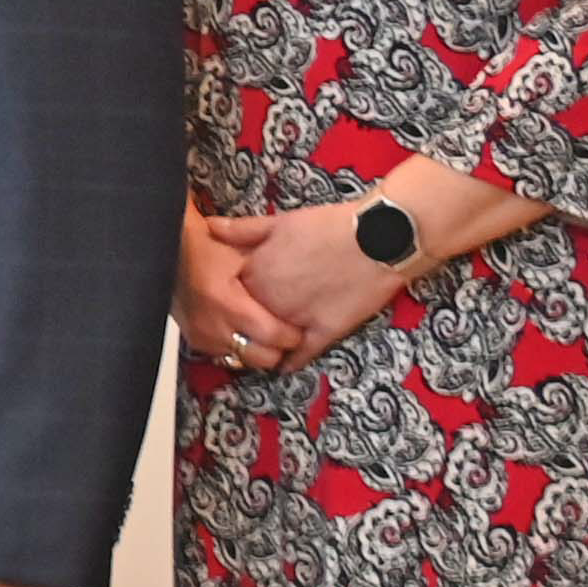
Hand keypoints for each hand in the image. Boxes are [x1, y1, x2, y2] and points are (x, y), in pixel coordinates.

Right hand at [176, 205, 293, 372]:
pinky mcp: (195, 341)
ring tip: (267, 335)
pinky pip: (226, 355)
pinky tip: (246, 334)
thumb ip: (271, 275)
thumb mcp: (242, 252)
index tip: (301, 329)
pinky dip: (240, 348)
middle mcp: (211, 325)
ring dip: (259, 351)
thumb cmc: (205, 246)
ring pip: (244, 360)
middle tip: (288, 335)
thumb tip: (302, 295)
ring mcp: (201, 336)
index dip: (292, 336)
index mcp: (226, 302)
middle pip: (260, 356)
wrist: (168, 249)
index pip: (271, 335)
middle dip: (278, 349)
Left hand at [227, 206, 409, 365]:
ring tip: (261, 344)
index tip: (232, 297)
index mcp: (255, 273)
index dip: (231, 294)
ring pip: (268, 340)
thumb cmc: (329, 225)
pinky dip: (291, 361)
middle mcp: (269, 300)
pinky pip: (300, 355)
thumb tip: (209, 228)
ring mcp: (296, 319)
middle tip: (245, 321)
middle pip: (246, 318)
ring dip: (264, 343)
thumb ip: (242, 230)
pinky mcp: (324, 332)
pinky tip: (284, 365)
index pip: (228, 293)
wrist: (378, 238)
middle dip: (245, 319)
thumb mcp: (280, 222)